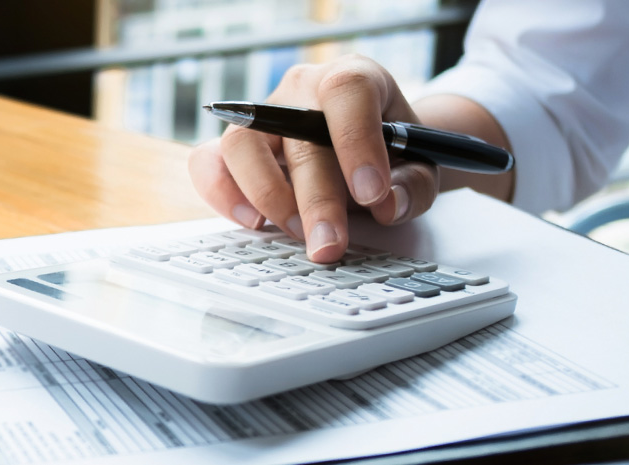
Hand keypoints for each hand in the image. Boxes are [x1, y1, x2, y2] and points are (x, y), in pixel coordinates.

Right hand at [188, 54, 438, 262]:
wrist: (369, 150)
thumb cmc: (391, 153)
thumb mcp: (420, 166)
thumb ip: (412, 186)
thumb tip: (387, 206)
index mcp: (354, 78)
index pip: (346, 91)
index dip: (356, 141)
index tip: (371, 192)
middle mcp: (300, 90)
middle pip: (296, 135)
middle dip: (316, 199)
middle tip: (330, 244)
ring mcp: (261, 117)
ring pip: (242, 144)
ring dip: (268, 196)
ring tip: (298, 233)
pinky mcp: (235, 147)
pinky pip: (208, 162)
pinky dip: (223, 194)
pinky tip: (254, 222)